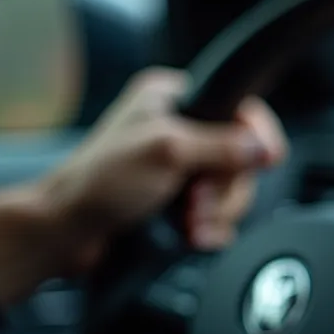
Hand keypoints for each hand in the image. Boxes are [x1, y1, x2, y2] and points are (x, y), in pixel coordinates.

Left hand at [0, 68, 286, 306]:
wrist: (66, 232)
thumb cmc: (97, 183)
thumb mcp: (166, 152)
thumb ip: (221, 145)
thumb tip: (262, 145)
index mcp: (172, 98)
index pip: (238, 107)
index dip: (257, 134)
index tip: (267, 158)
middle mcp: (179, 128)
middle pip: (240, 155)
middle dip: (223, 187)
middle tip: (197, 201)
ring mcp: (180, 167)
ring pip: (231, 189)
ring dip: (216, 212)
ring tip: (190, 223)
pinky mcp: (179, 201)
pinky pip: (218, 214)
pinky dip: (211, 228)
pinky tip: (193, 235)